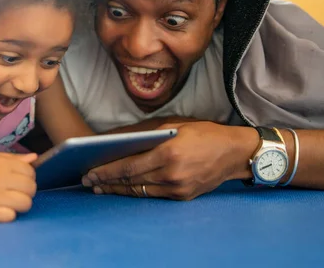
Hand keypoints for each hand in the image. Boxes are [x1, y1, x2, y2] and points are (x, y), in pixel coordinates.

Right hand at [0, 152, 36, 221]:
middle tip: (17, 191)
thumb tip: (35, 158)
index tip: (20, 179)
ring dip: (22, 204)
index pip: (30, 171)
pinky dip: (9, 214)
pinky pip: (12, 216)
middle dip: (28, 190)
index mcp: (1, 164)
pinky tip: (2, 209)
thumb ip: (14, 159)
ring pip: (25, 203)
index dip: (29, 176)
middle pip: (31, 188)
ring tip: (12, 201)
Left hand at [83, 121, 257, 199]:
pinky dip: (136, 192)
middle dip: (106, 182)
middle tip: (88, 181)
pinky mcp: (183, 196)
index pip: (129, 166)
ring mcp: (178, 188)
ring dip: (117, 190)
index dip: (107, 171)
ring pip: (139, 191)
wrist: (235, 153)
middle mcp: (171, 173)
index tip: (90, 172)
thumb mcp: (175, 126)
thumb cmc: (204, 134)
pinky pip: (153, 195)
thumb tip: (120, 142)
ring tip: (100, 187)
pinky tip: (124, 189)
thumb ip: (147, 136)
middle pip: (130, 181)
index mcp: (168, 153)